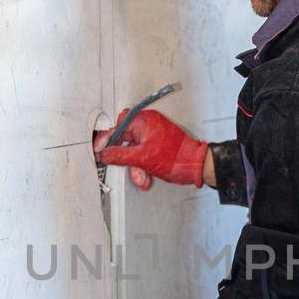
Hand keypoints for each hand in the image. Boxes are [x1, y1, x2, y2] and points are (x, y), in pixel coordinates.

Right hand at [94, 109, 208, 191]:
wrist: (197, 167)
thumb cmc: (177, 157)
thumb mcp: (142, 158)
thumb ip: (119, 155)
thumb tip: (104, 154)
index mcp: (145, 120)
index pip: (118, 125)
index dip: (108, 139)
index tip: (101, 150)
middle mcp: (149, 125)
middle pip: (126, 140)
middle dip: (126, 158)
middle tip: (125, 167)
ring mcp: (154, 135)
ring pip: (135, 150)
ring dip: (136, 166)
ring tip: (142, 178)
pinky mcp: (159, 145)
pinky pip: (144, 154)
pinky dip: (143, 166)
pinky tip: (147, 176)